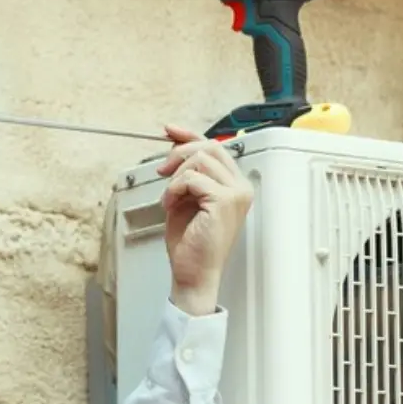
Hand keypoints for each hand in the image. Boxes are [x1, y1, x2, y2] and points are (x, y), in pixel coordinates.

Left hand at [156, 126, 253, 315]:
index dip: (189, 135)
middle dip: (179, 154)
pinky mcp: (224, 201)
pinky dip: (174, 189)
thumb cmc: (190, 243)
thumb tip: (175, 147)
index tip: (169, 131)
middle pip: (209, 147)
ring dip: (175, 177)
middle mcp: (241, 187)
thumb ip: (186, 173)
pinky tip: (171, 205)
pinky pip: (192, 178)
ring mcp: (236, 194)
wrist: (192, 272)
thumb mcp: (185, 198)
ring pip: (199, 160)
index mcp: (234, 185)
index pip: (215, 148)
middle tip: (162, 171)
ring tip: (170, 198)